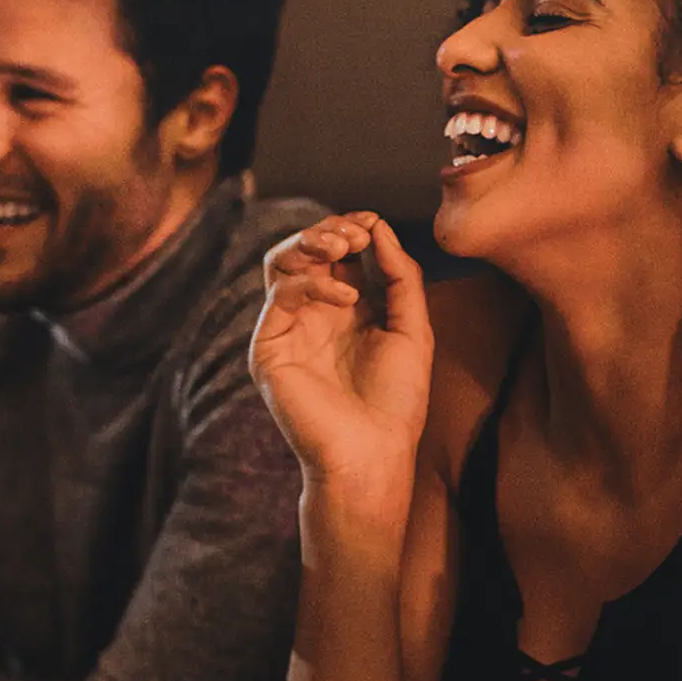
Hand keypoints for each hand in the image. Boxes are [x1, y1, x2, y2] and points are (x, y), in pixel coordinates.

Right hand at [249, 212, 434, 507]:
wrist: (372, 454)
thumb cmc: (396, 402)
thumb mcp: (412, 328)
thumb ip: (400, 276)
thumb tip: (379, 227)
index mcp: (345, 308)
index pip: (337, 250)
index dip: (352, 229)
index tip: (373, 226)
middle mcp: (312, 313)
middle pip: (304, 247)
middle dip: (329, 229)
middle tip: (355, 234)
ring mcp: (288, 328)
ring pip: (279, 261)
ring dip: (309, 241)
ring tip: (343, 245)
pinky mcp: (269, 347)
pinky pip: (280, 295)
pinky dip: (313, 283)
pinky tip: (346, 298)